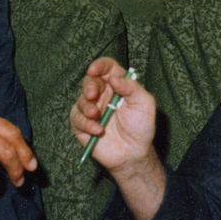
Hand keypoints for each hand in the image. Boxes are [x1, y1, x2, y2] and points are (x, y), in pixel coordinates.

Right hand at [70, 58, 164, 219]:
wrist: (133, 154)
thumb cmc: (141, 127)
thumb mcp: (144, 103)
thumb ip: (131, 87)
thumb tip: (113, 78)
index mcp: (117, 85)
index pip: (106, 67)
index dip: (99, 65)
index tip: (94, 70)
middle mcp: (102, 95)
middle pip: (89, 81)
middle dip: (88, 86)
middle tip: (92, 95)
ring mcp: (91, 109)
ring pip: (80, 100)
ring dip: (87, 107)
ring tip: (96, 116)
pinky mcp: (82, 125)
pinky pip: (76, 118)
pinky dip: (86, 124)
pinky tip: (98, 130)